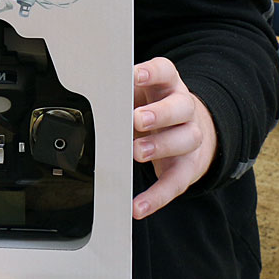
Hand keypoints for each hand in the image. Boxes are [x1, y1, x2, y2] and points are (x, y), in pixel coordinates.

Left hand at [131, 56, 216, 218]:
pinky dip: (156, 197)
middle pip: (181, 107)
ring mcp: (189, 137)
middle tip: (136, 119)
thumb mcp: (139, 92)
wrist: (188, 128)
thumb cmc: (153, 107)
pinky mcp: (188, 167)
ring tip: (138, 152)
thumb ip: (120, 92)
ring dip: (161, 146)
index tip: (135, 75)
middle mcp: (184, 109)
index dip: (152, 72)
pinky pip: (176, 183)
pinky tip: (138, 206)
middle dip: (159, 113)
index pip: (166, 72)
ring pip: (186, 139)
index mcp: (168, 85)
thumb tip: (89, 91)